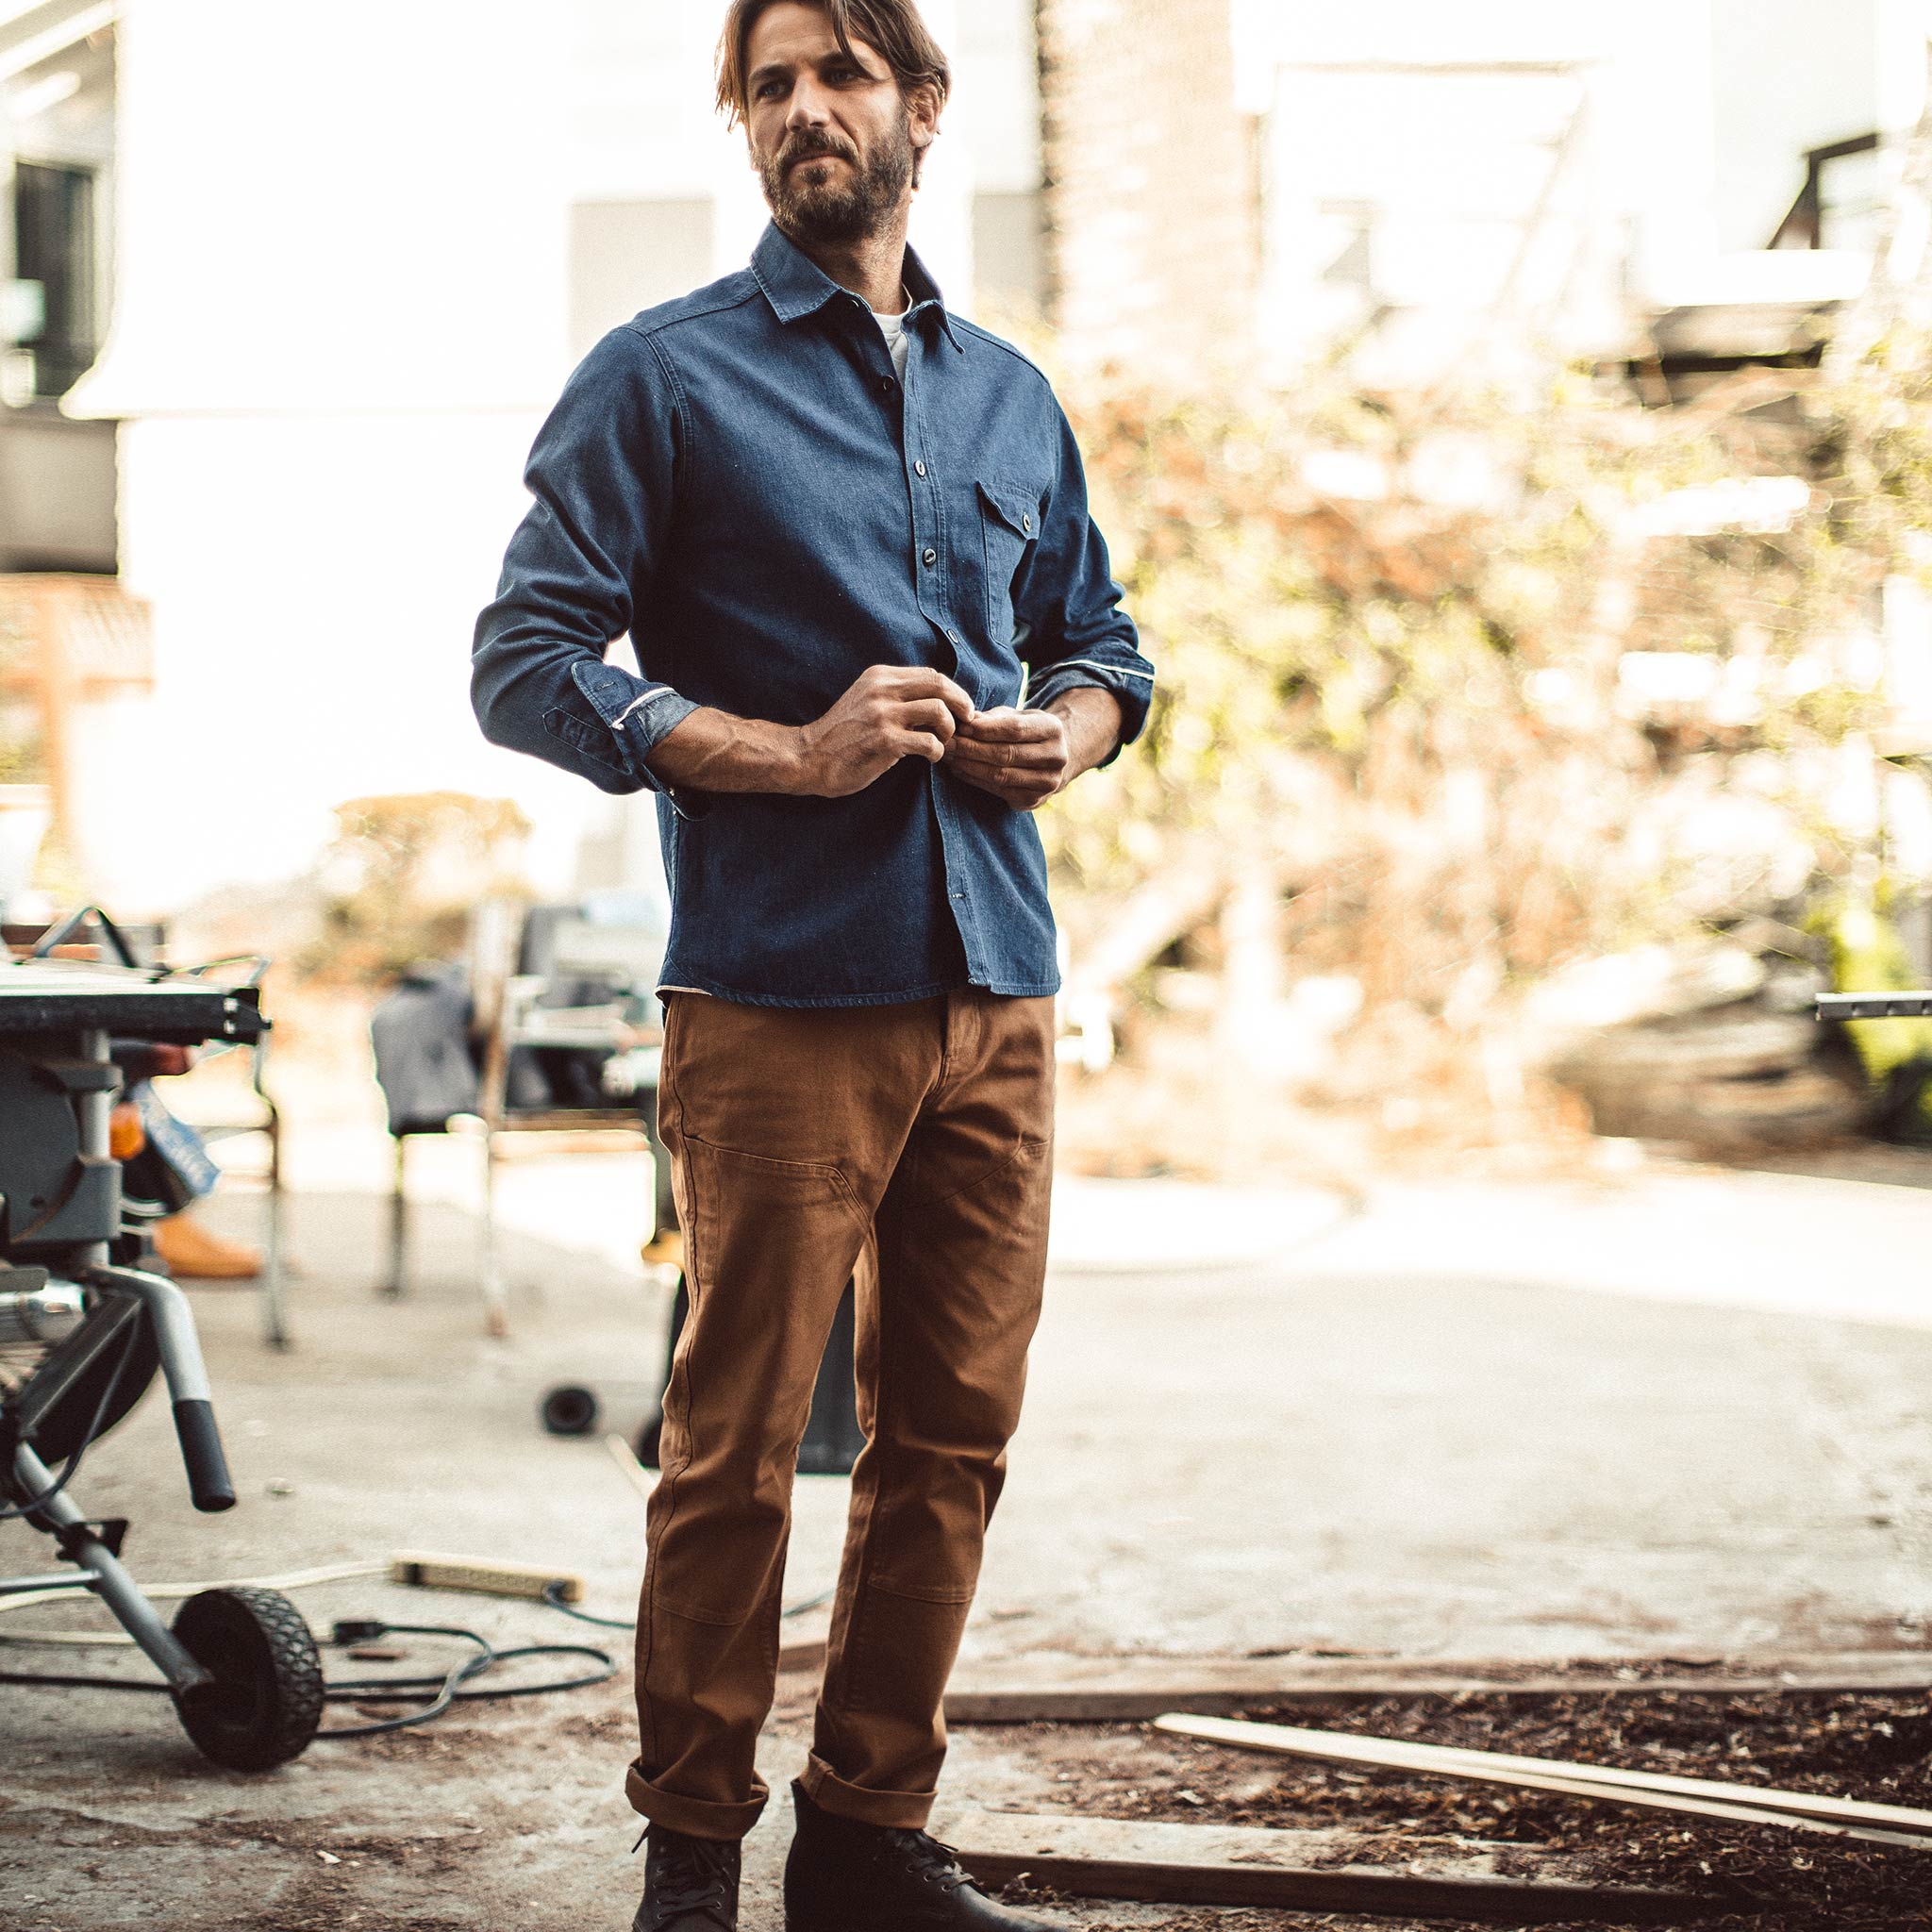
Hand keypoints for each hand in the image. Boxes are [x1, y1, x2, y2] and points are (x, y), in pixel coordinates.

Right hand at [797, 665, 975, 798]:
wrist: (809, 756)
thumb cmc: (843, 734)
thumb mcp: (867, 701)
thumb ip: (896, 696)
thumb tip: (937, 701)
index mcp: (880, 676)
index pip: (931, 674)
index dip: (953, 691)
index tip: (960, 708)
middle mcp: (882, 689)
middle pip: (940, 685)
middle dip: (962, 704)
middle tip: (967, 721)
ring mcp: (883, 714)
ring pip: (939, 711)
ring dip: (949, 730)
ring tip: (942, 742)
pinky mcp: (884, 740)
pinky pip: (929, 742)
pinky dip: (937, 752)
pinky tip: (930, 757)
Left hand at [943, 706, 1071, 811]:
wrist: (1051, 760)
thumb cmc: (1027, 732)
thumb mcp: (1016, 716)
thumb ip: (992, 718)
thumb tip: (965, 722)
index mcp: (1053, 729)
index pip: (1015, 729)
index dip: (986, 729)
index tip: (961, 727)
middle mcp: (1056, 757)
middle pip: (1006, 754)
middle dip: (972, 748)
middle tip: (948, 743)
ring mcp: (1047, 782)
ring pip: (1000, 775)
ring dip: (969, 766)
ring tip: (949, 757)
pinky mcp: (1033, 800)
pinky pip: (998, 791)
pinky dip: (975, 780)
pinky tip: (960, 770)